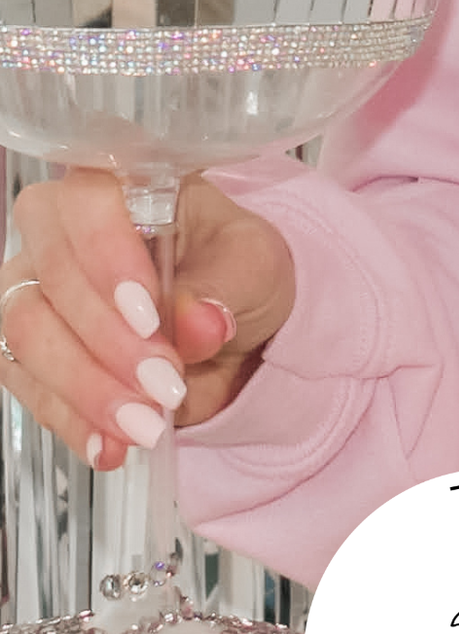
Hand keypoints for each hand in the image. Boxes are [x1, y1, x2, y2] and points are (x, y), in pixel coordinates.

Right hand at [0, 169, 296, 470]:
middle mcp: (59, 233)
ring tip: (148, 425)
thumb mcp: (256, 265)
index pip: (85, 204)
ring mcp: (33, 291)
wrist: (235, 323)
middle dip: (109, 343)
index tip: (152, 318)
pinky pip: (30, 388)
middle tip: (167, 385)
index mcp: (118, 187)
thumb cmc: (238, 269)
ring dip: (88, 388)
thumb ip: (226, 285)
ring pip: (26, 337)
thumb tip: (199, 321)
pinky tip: (112, 447)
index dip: (108, 259)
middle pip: (49, 281)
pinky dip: (74, 421)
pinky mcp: (28, 351)